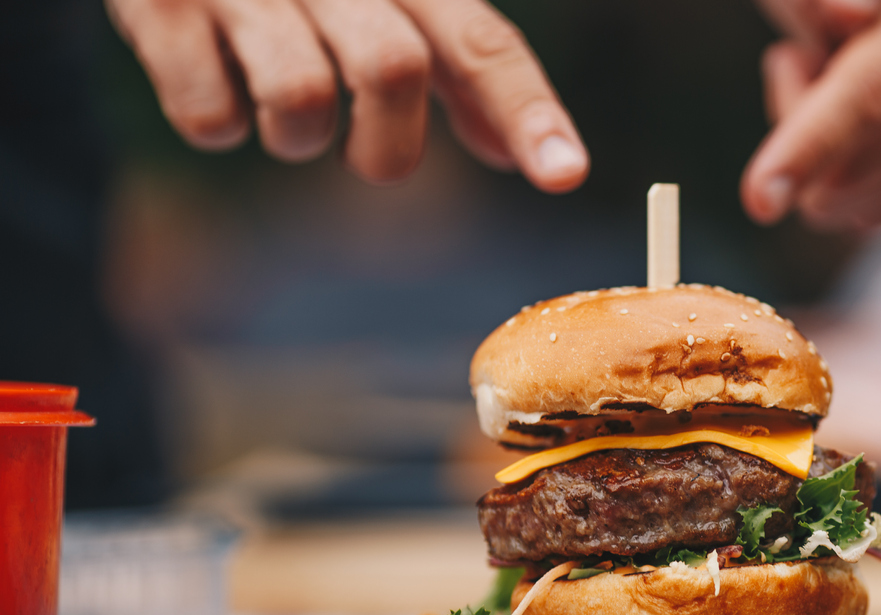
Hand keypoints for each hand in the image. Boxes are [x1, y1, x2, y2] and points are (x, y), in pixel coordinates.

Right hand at [105, 0, 588, 189]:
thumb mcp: (386, 2)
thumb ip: (453, 69)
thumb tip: (518, 156)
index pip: (481, 43)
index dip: (528, 110)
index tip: (566, 177)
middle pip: (394, 70)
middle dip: (387, 146)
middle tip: (368, 157)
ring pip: (301, 96)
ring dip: (297, 138)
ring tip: (283, 117)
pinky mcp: (160, 3)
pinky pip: (211, 111)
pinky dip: (219, 124)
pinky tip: (216, 90)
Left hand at [742, 0, 880, 229]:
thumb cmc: (826, 2)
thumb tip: (853, 11)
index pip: (862, 100)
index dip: (808, 150)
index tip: (759, 200)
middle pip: (846, 173)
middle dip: (793, 143)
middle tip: (800, 70)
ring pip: (851, 201)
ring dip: (816, 163)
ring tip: (832, 95)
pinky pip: (867, 214)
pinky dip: (842, 185)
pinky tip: (856, 132)